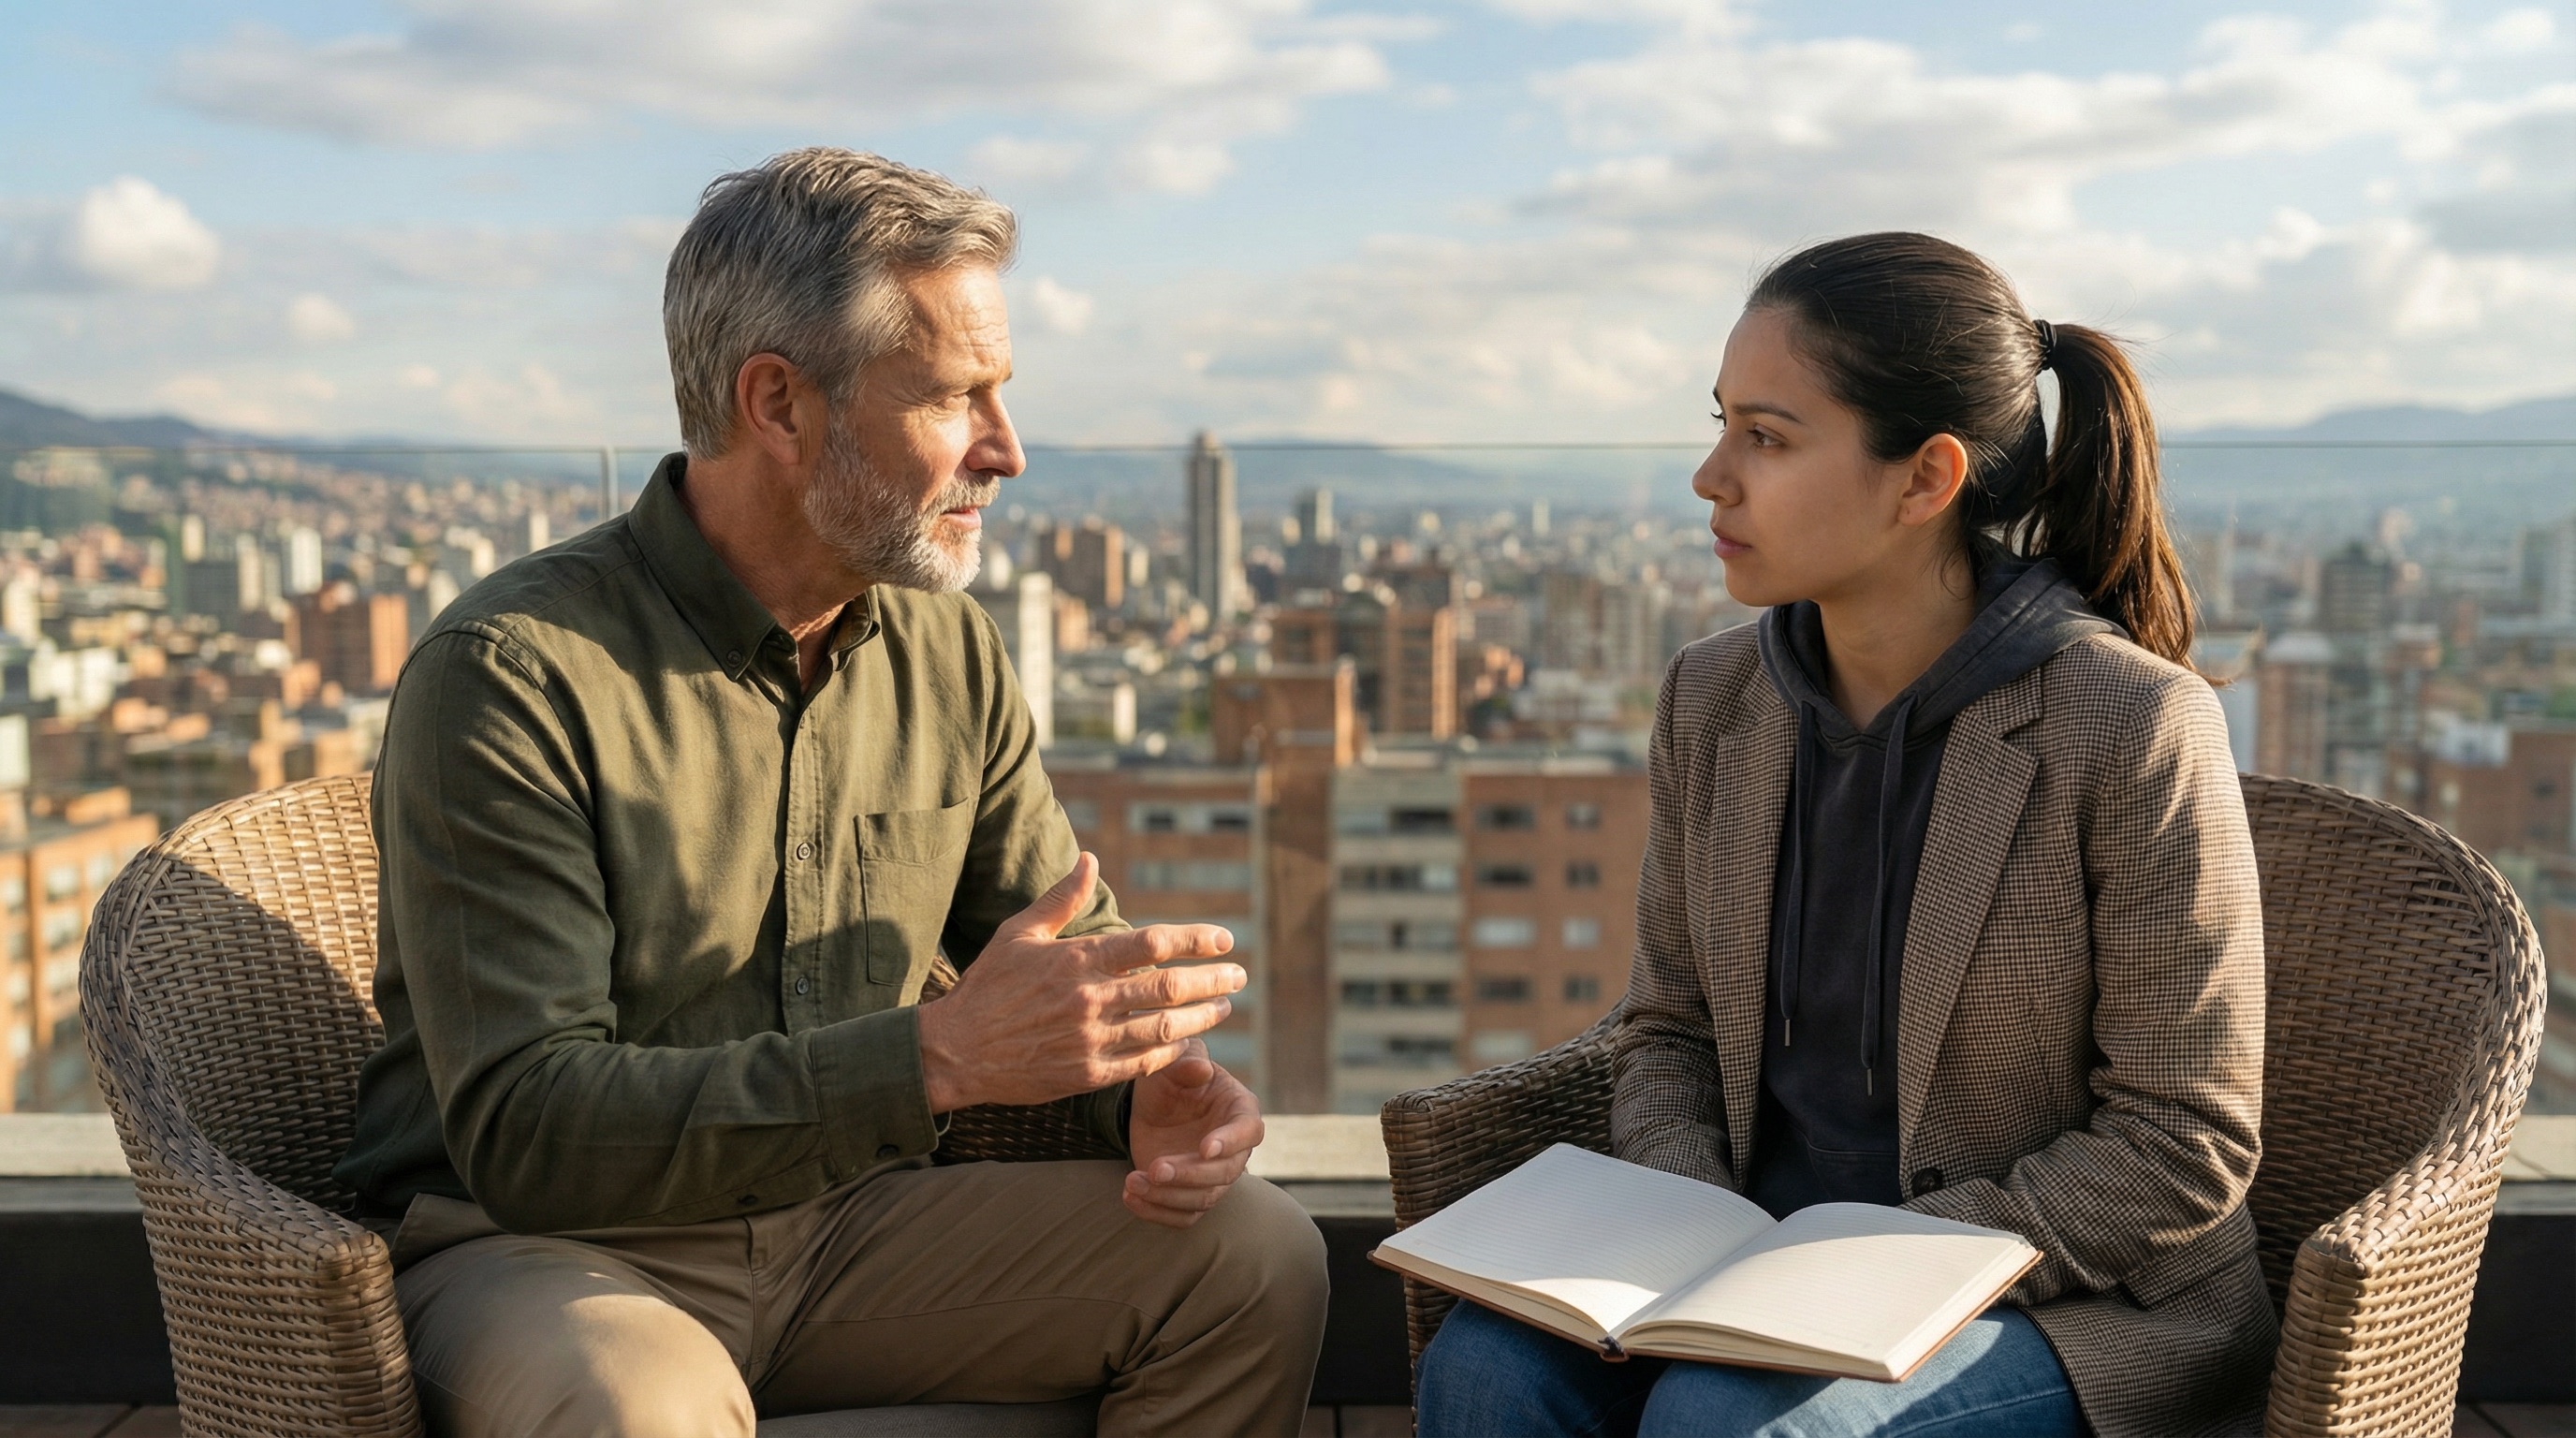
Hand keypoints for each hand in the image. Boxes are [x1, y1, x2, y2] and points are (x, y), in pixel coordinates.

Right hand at [916, 854, 1242, 1112]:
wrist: (955, 1051)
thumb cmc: (988, 987)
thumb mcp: (1020, 933)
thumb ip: (1063, 898)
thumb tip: (1091, 859)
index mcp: (1077, 959)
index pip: (1153, 944)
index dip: (1196, 939)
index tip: (1224, 938)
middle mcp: (1088, 999)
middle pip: (1169, 987)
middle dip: (1212, 979)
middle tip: (1238, 975)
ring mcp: (1089, 1040)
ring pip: (1163, 1028)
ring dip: (1202, 1018)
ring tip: (1224, 1008)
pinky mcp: (1086, 1074)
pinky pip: (1142, 1063)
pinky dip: (1170, 1052)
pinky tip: (1187, 1043)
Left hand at [1124, 1039, 1263, 1227]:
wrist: (1153, 1104)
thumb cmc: (1171, 1077)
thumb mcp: (1173, 1062)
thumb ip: (1187, 1061)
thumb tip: (1201, 1070)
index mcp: (1240, 1110)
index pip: (1247, 1131)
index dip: (1230, 1142)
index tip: (1205, 1148)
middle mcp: (1234, 1148)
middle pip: (1225, 1173)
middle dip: (1189, 1175)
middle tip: (1155, 1168)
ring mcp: (1213, 1176)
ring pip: (1203, 1200)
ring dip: (1167, 1197)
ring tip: (1133, 1182)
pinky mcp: (1190, 1194)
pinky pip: (1182, 1217)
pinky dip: (1157, 1213)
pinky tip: (1131, 1196)